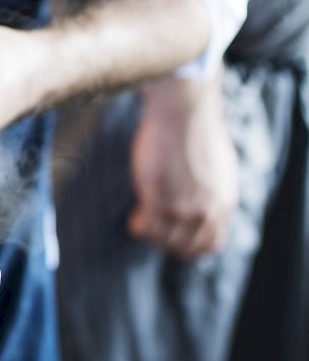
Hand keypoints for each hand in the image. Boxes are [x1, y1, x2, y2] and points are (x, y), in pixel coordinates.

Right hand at [127, 71, 238, 257]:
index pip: (211, 244)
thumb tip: (206, 200)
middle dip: (167, 242)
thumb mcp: (219, 168)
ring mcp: (183, 209)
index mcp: (223, 203)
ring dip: (151, 234)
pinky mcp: (159, 201)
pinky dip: (139, 226)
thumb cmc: (196, 131)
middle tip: (154, 227)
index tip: (176, 234)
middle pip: (185, 248)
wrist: (184, 113)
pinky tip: (136, 214)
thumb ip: (214, 191)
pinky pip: (146, 229)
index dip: (191, 244)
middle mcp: (207, 211)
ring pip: (164, 241)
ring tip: (143, 217)